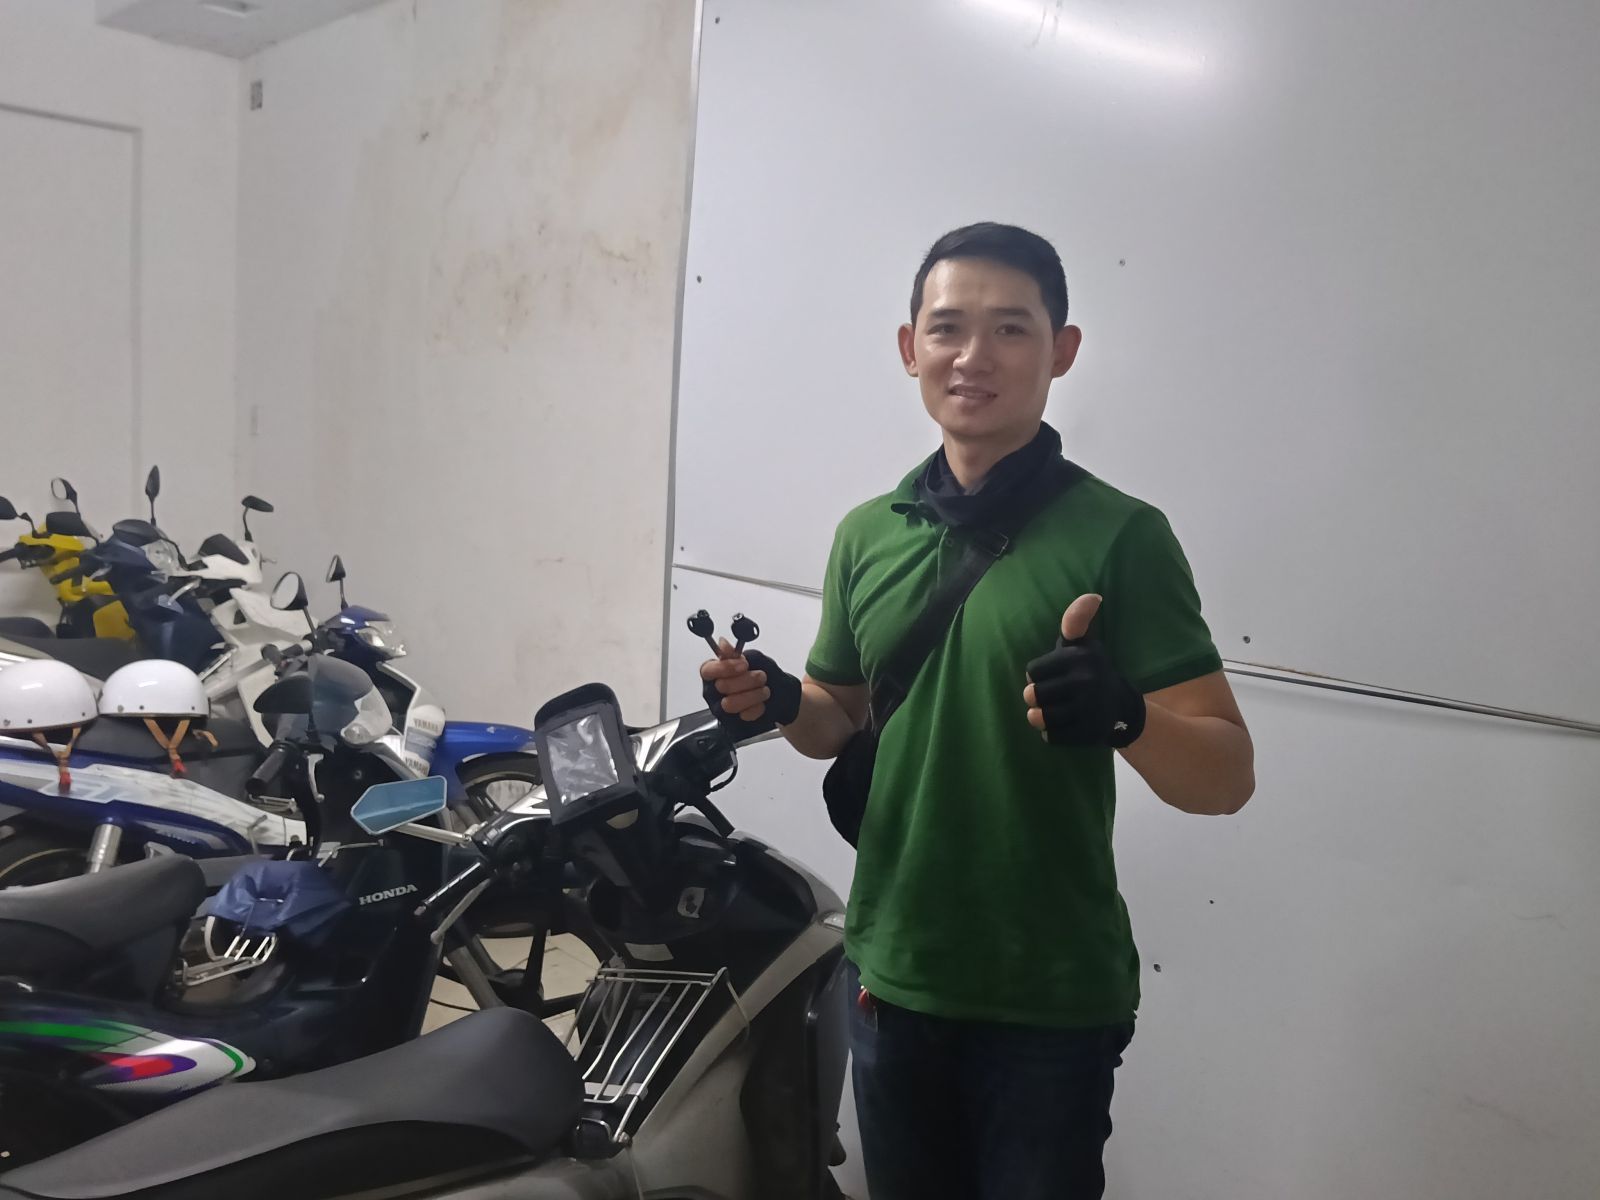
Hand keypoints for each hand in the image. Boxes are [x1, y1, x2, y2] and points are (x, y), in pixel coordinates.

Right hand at [700, 639, 801, 734]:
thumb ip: (735, 652)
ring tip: (764, 690)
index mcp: (714, 672)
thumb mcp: (753, 658)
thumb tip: (722, 644)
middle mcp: (713, 690)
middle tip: (761, 676)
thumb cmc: (763, 674)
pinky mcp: (732, 722)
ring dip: (754, 695)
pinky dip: (758, 708)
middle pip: (722, 686)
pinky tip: (761, 703)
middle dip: (747, 680)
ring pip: (731, 704)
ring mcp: (721, 708)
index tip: (744, 665)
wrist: (781, 693)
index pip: (707, 670)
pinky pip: (743, 716)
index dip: (725, 667)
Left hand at [1022, 594, 1145, 748]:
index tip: (1053, 675)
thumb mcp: (1083, 644)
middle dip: (1036, 698)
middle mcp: (1086, 680)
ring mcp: (1089, 709)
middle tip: (1050, 697)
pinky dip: (1052, 734)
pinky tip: (1064, 726)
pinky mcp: (1089, 733)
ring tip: (1051, 713)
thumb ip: (1077, 620)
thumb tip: (1093, 595)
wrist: (1121, 707)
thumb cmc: (1090, 670)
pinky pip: (1051, 737)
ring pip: (1039, 718)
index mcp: (1080, 656)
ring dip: (1040, 718)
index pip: (1032, 671)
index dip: (1038, 675)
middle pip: (1032, 695)